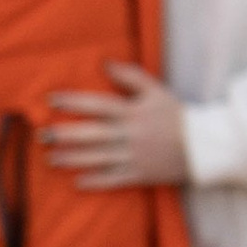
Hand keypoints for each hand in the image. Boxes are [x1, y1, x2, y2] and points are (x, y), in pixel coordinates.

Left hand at [46, 61, 190, 188]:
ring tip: (51, 158)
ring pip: (97, 158)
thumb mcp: (156, 91)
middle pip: (91, 134)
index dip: (73, 101)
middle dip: (65, 135)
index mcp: (133, 112)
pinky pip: (113, 179)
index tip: (52, 100)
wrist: (204, 146)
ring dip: (73, 158)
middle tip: (42, 135)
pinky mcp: (140, 174)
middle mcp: (130, 135)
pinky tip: (77, 182)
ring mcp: (134, 157)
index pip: (97, 105)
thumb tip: (105, 63)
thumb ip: (130, 76)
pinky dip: (96, 181)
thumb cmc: (177, 115)